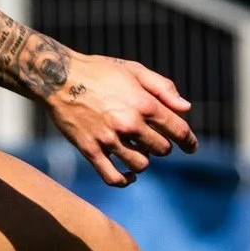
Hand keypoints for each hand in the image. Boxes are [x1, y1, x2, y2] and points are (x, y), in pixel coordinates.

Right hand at [43, 53, 196, 185]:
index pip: (179, 130)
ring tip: (138, 150)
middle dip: (163, 146)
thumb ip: (163, 88)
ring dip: (144, 160)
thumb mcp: (134, 70)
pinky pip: (113, 177)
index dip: (189, 141)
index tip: (191, 147)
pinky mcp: (91, 150)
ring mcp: (109, 139)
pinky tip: (130, 175)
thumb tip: (186, 108)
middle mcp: (129, 124)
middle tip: (155, 140)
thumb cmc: (99, 71)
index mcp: (144, 104)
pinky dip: (125, 180)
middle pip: (162, 149)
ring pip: (141, 164)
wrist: (58, 76)